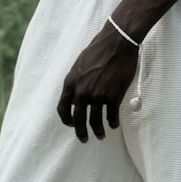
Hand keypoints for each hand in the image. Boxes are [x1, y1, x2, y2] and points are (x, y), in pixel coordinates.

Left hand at [57, 23, 138, 142]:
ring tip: (101, 135)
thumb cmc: (99, 49)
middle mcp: (82, 92)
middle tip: (84, 139)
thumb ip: (76, 81)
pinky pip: (111, 115)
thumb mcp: (80, 65)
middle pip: (78, 119)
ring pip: (95, 121)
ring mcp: (98, 95)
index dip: (66, 120)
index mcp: (71, 83)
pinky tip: (114, 124)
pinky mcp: (113, 96)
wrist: (117, 42)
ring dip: (98, 131)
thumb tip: (76, 94)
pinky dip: (112, 122)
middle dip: (81, 132)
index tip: (71, 124)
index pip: (62, 108)